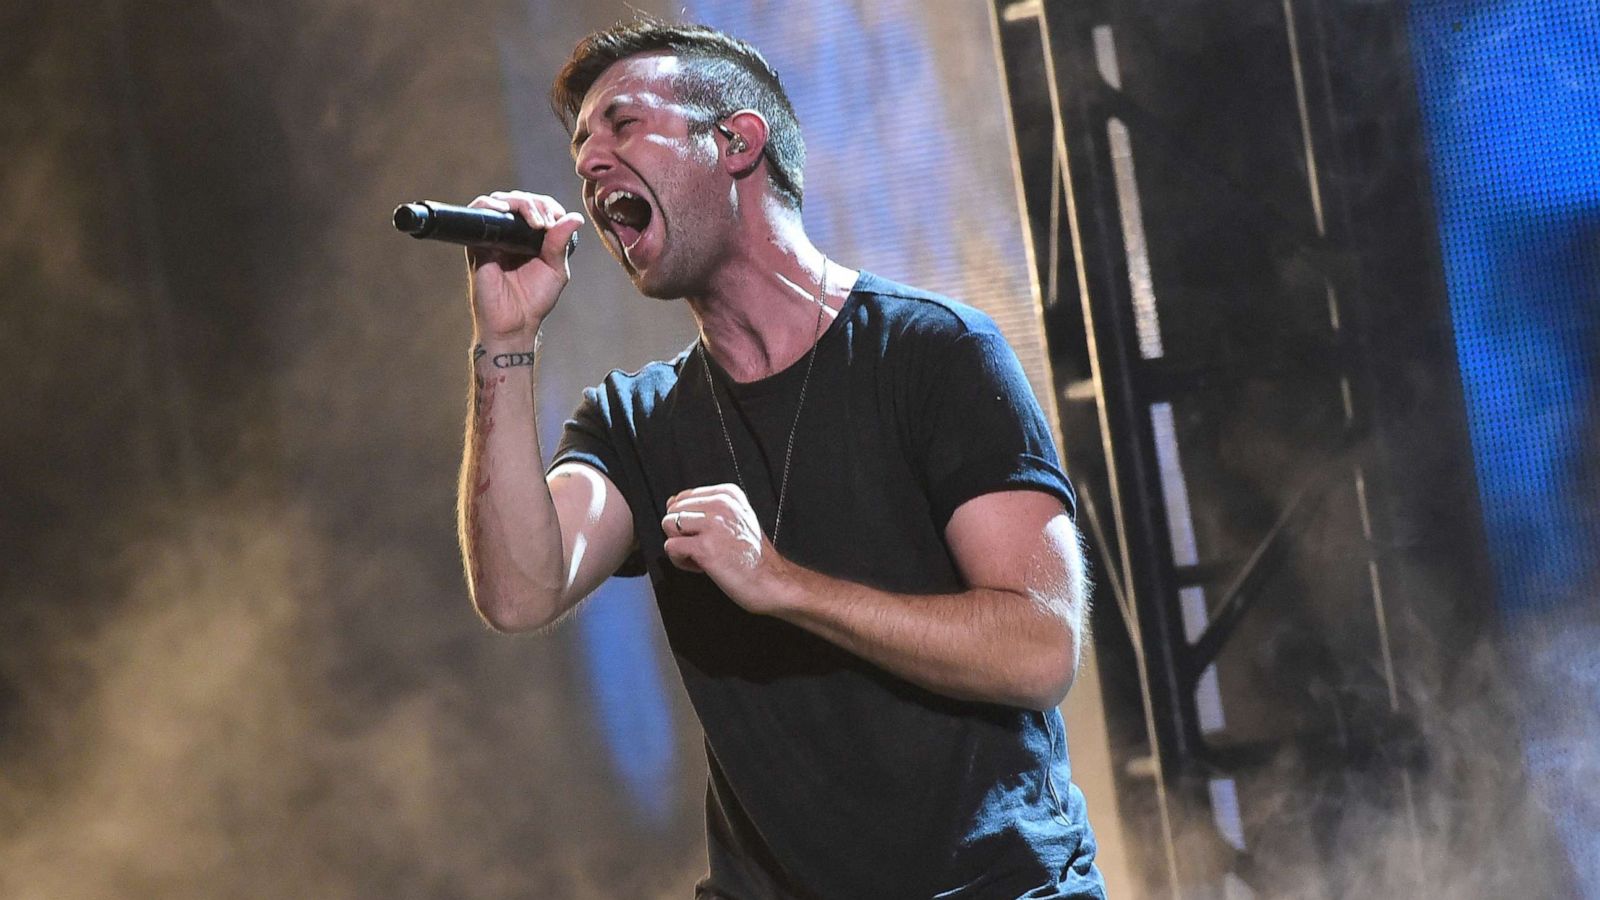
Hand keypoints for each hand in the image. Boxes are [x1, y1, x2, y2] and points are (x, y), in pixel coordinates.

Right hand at [466, 191, 585, 341]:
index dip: (548, 206)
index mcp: (530, 238)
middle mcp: (510, 234)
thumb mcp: (555, 269)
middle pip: (520, 199)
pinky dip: (491, 205)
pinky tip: (506, 211)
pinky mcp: (477, 243)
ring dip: (521, 203)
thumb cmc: (534, 300)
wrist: (514, 323)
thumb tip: (575, 216)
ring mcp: (493, 237)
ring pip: (501, 201)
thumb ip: (561, 243)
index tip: (557, 221)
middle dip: (537, 204)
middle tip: (546, 224)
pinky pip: (478, 213)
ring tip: (535, 222)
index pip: (538, 205)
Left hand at [662, 484, 789, 612]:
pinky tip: (701, 567)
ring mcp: (713, 524)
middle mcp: (721, 504)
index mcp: (728, 495)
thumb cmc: (754, 557)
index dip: (690, 520)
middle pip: (673, 510)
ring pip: (668, 525)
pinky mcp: (705, 547)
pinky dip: (681, 561)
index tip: (707, 535)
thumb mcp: (738, 518)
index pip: (684, 497)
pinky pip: (671, 547)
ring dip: (680, 545)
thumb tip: (671, 503)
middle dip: (682, 532)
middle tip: (705, 547)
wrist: (773, 582)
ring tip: (702, 556)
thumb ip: (708, 508)